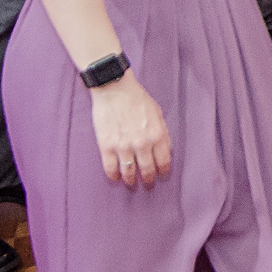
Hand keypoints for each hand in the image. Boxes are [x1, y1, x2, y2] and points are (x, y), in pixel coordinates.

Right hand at [90, 73, 172, 187]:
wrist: (115, 89)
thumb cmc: (137, 98)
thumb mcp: (158, 113)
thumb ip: (162, 132)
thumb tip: (164, 149)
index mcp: (157, 135)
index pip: (163, 161)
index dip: (163, 171)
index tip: (161, 175)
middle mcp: (142, 143)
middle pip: (147, 170)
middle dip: (148, 179)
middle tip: (147, 183)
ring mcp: (124, 146)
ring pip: (129, 172)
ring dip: (131, 180)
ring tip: (131, 182)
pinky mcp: (107, 146)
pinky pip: (110, 168)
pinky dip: (113, 176)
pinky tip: (115, 177)